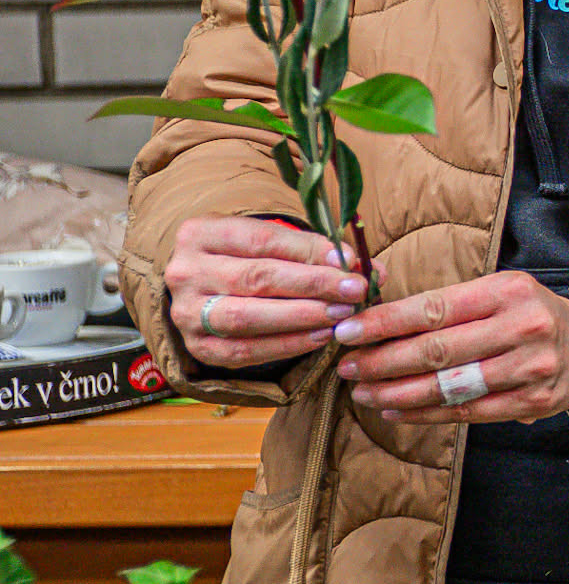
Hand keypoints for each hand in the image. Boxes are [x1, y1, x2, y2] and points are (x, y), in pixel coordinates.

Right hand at [165, 215, 369, 369]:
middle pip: (256, 278)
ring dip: (301, 318)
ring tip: (341, 315)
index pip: (263, 240)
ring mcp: (186, 312)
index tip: (350, 261)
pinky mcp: (196, 347)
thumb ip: (314, 250)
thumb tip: (368, 268)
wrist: (205, 287)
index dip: (309, 251)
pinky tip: (320, 336)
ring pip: (246, 317)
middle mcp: (185, 272)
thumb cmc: (248, 257)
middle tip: (355, 291)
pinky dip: (286, 345)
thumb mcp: (271, 242)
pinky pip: (244, 351)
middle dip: (312, 285)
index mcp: (200, 233)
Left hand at [332, 272, 568, 423]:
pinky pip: (467, 412)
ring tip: (364, 391)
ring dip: (397, 392)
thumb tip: (381, 323)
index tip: (348, 332)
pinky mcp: (532, 402)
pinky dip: (425, 414)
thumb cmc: (530, 313)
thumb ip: (450, 306)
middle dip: (383, 361)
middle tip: (347, 367)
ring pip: (449, 386)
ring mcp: (530, 368)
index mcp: (508, 291)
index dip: (385, 323)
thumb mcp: (500, 292)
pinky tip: (396, 410)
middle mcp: (522, 327)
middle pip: (437, 350)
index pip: (434, 308)